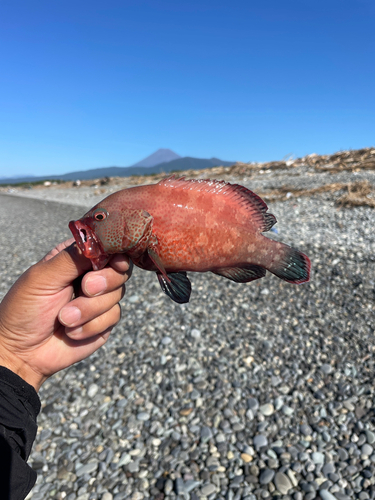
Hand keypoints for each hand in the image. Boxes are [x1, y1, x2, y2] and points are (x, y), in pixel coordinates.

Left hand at [0, 239, 131, 390]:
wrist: (22, 352)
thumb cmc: (24, 309)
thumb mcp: (43, 277)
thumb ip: (72, 257)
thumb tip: (101, 240)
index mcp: (76, 259)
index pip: (107, 247)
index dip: (116, 253)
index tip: (115, 262)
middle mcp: (91, 276)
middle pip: (120, 269)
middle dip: (105, 281)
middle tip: (85, 289)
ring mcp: (100, 299)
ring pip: (118, 294)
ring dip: (90, 309)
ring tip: (64, 318)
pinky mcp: (104, 321)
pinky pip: (114, 316)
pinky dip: (91, 326)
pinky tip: (72, 332)